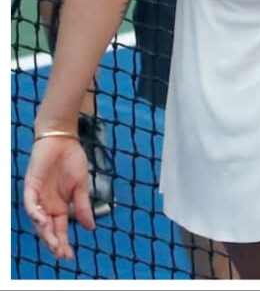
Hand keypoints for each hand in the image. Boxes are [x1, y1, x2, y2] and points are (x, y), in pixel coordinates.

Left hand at [23, 135, 94, 259]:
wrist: (64, 140)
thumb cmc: (73, 160)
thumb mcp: (82, 186)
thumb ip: (83, 206)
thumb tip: (91, 227)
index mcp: (60, 206)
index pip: (60, 229)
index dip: (63, 242)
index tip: (70, 256)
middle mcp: (47, 205)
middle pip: (48, 230)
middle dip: (54, 243)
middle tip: (62, 254)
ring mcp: (38, 197)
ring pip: (38, 221)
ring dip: (45, 233)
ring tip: (54, 243)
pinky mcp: (31, 187)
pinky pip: (31, 205)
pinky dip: (36, 214)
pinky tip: (44, 221)